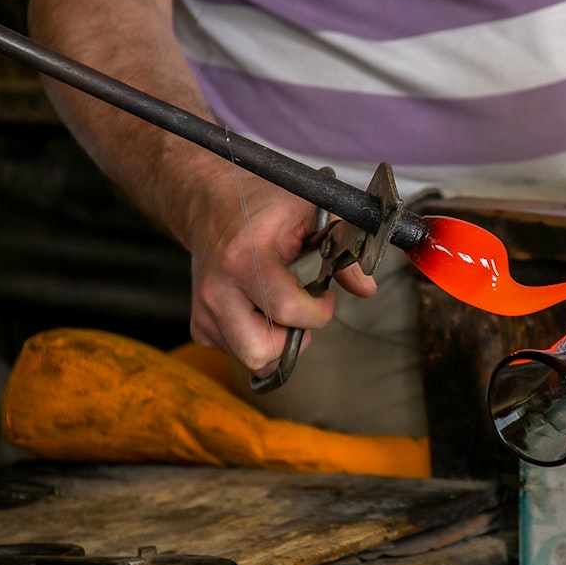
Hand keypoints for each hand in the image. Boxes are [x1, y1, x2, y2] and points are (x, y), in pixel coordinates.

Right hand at [183, 171, 377, 376]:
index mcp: (244, 259)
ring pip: (249, 359)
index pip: (287, 309)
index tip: (324, 296)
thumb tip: (366, 288)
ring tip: (283, 312)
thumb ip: (342, 246)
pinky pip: (234, 353)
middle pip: (260, 349)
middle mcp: (218, 289)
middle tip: (302, 312)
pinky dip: (255, 341)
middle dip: (293, 339)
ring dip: (276, 345)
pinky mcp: (199, 324)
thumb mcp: (310, 212)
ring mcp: (204, 310)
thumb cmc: (262, 206)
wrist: (211, 205)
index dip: (318, 311)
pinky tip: (261, 312)